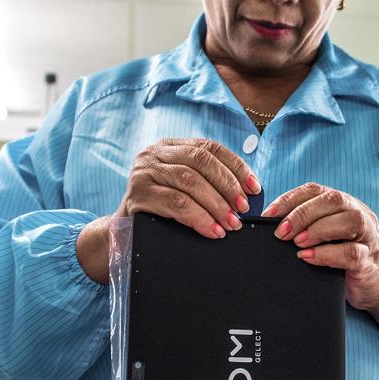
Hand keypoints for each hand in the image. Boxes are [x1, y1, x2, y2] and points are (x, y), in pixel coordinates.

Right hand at [76, 139, 260, 283]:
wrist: (123, 233)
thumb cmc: (161, 211)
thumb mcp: (183, 188)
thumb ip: (207, 182)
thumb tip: (249, 192)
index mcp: (170, 146)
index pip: (209, 147)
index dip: (236, 166)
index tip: (255, 187)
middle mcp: (154, 153)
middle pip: (200, 161)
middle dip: (227, 186)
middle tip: (243, 210)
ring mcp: (143, 173)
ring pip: (189, 182)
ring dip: (216, 204)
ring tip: (231, 224)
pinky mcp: (137, 195)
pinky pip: (176, 204)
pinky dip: (199, 218)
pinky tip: (212, 230)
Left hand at [262, 183, 378, 321]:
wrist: (373, 285)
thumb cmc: (342, 257)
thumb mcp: (324, 236)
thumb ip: (305, 226)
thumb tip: (270, 225)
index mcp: (344, 204)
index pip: (315, 190)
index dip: (290, 199)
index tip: (269, 215)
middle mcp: (359, 213)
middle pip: (333, 200)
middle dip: (302, 214)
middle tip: (281, 232)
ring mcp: (369, 236)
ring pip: (349, 220)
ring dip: (317, 229)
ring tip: (296, 242)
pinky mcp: (370, 261)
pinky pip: (352, 252)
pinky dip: (327, 253)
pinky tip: (308, 257)